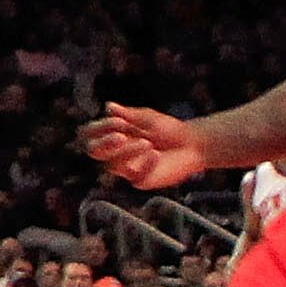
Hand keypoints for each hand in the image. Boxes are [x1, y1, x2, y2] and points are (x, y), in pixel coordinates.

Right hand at [84, 108, 209, 194]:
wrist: (195, 144)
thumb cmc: (170, 129)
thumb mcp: (149, 118)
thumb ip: (128, 114)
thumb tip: (109, 106)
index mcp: (113, 135)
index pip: (90, 134)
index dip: (98, 129)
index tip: (118, 121)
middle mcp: (116, 153)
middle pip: (94, 152)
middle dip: (104, 144)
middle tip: (120, 136)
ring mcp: (128, 168)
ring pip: (113, 165)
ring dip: (127, 152)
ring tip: (148, 143)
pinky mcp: (142, 180)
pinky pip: (136, 176)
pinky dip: (145, 165)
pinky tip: (156, 155)